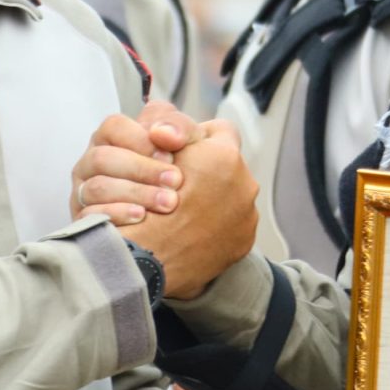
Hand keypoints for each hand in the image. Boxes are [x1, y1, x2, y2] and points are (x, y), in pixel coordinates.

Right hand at [71, 101, 198, 224]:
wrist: (182, 216)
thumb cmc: (175, 172)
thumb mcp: (186, 143)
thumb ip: (179, 127)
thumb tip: (163, 133)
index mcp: (110, 138)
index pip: (113, 127)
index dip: (140, 140)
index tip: (169, 156)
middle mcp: (91, 162)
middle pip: (102, 158)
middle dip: (141, 170)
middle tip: (175, 181)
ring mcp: (84, 192)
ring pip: (97, 188)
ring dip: (135, 193)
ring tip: (166, 203)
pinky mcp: (84, 219)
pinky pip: (90, 216)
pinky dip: (117, 215)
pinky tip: (142, 216)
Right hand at [128, 122, 257, 298]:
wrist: (145, 262)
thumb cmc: (143, 206)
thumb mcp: (149, 150)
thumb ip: (169, 128)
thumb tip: (171, 128)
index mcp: (223, 156)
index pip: (219, 130)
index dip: (196, 138)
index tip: (180, 151)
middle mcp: (244, 184)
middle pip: (226, 165)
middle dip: (206, 170)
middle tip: (179, 182)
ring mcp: (246, 216)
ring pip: (230, 195)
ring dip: (212, 199)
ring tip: (184, 209)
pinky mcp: (242, 243)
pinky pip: (231, 224)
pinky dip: (214, 225)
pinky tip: (191, 230)